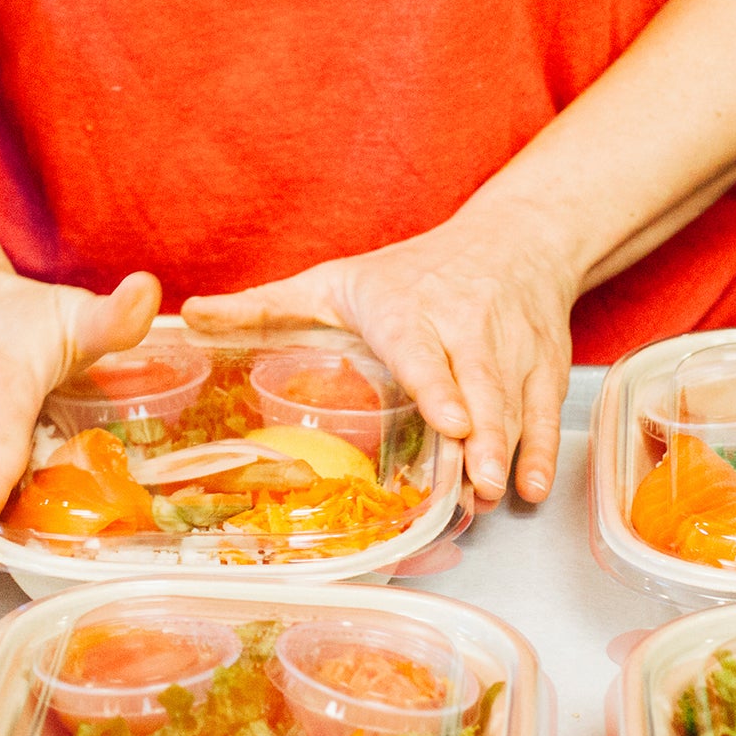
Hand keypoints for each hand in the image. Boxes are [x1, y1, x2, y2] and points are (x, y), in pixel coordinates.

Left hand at [182, 212, 579, 503]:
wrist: (519, 237)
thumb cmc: (413, 269)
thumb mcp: (335, 280)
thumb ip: (267, 306)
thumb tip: (190, 316)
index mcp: (406, 307)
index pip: (422, 350)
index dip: (437, 385)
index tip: (447, 421)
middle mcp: (465, 326)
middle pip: (477, 384)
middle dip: (479, 437)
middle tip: (471, 487)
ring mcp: (510, 348)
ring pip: (512, 403)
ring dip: (506, 453)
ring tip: (488, 498)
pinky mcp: (543, 364)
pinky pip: (545, 411)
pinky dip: (542, 450)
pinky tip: (530, 488)